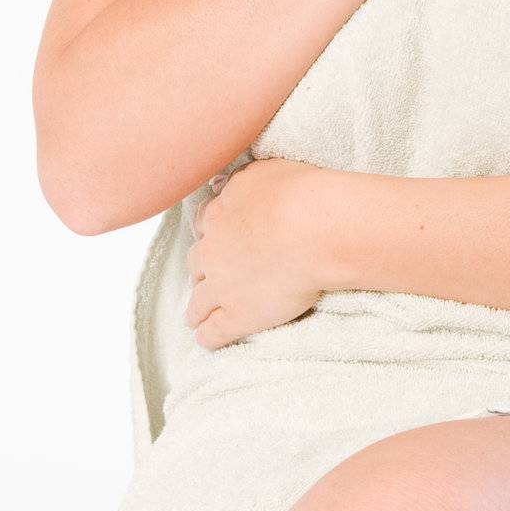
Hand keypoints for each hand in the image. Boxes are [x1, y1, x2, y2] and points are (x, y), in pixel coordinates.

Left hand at [184, 157, 332, 348]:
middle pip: (196, 264)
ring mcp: (221, 287)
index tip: (215, 238)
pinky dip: (206, 336)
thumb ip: (238, 182)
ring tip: (198, 316)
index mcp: (219, 216)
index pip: (203, 225)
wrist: (313, 228)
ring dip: (197, 308)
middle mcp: (212, 252)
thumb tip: (221, 185)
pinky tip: (206, 339)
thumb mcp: (262, 171)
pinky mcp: (236, 316)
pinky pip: (211, 332)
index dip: (209, 233)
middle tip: (213, 275)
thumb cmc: (296, 193)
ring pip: (197, 303)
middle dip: (202, 270)